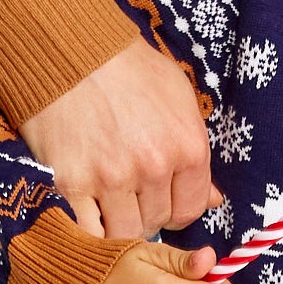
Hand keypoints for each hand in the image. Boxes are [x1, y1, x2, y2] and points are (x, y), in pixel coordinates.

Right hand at [18, 35, 219, 241]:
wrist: (70, 52)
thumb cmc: (127, 68)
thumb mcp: (178, 96)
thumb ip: (195, 149)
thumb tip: (212, 198)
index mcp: (187, 147)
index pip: (190, 208)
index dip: (175, 208)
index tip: (160, 199)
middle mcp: (153, 168)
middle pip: (157, 221)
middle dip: (145, 212)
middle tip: (129, 194)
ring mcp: (111, 178)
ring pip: (124, 231)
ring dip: (118, 222)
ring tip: (107, 201)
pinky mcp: (72, 182)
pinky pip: (88, 230)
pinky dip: (88, 230)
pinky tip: (87, 213)